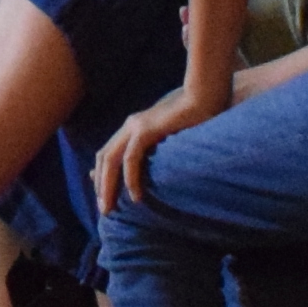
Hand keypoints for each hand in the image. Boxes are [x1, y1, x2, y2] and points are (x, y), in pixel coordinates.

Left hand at [91, 77, 226, 212]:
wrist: (206, 95)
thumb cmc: (195, 116)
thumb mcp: (169, 135)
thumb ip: (156, 146)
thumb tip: (147, 164)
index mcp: (134, 126)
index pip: (108, 153)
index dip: (102, 175)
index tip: (102, 197)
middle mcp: (130, 125)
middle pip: (104, 157)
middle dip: (101, 185)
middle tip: (104, 210)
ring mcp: (136, 126)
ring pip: (112, 160)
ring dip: (108, 185)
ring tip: (111, 208)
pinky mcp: (147, 130)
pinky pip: (131, 158)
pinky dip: (130, 178)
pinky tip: (135, 196)